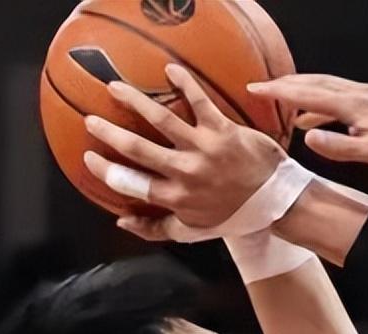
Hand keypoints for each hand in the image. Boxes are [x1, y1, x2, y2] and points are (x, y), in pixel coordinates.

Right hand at [82, 64, 284, 237]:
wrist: (277, 201)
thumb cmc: (234, 216)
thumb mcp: (194, 230)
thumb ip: (156, 229)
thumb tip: (121, 222)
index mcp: (176, 198)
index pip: (131, 183)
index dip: (106, 171)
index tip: (89, 156)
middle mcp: (186, 173)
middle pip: (138, 149)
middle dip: (110, 133)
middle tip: (92, 120)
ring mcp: (204, 150)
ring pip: (161, 120)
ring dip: (135, 101)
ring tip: (116, 88)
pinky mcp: (224, 131)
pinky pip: (200, 101)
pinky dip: (185, 83)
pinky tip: (170, 69)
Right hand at [247, 74, 367, 177]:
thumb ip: (339, 147)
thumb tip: (307, 137)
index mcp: (356, 104)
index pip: (308, 93)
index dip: (279, 92)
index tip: (255, 90)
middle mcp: (364, 94)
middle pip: (318, 84)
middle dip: (289, 86)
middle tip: (264, 89)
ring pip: (333, 90)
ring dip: (309, 95)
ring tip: (291, 105)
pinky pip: (348, 98)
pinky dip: (330, 103)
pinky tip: (331, 118)